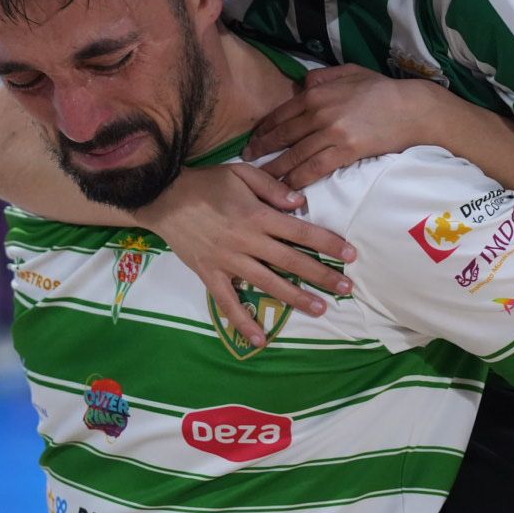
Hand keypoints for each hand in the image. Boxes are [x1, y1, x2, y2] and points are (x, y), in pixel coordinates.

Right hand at [138, 164, 356, 349]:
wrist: (162, 196)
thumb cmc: (205, 182)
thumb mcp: (240, 172)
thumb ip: (272, 186)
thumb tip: (301, 203)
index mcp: (256, 215)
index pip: (300, 231)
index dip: (327, 243)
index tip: (350, 254)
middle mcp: (246, 240)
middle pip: (291, 261)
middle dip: (321, 275)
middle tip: (346, 289)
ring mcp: (227, 260)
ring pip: (267, 283)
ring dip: (295, 298)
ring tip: (319, 310)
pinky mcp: (209, 274)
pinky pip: (227, 303)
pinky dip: (243, 323)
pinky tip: (260, 340)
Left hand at [242, 64, 432, 188]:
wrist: (412, 108)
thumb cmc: (382, 90)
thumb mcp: (349, 72)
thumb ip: (323, 77)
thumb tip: (302, 83)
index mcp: (316, 93)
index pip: (281, 114)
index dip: (265, 129)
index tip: (254, 139)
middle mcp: (318, 113)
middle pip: (283, 136)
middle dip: (262, 150)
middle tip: (247, 161)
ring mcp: (331, 133)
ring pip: (295, 155)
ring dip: (276, 169)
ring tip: (262, 180)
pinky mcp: (346, 152)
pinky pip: (315, 168)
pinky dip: (299, 179)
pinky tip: (289, 187)